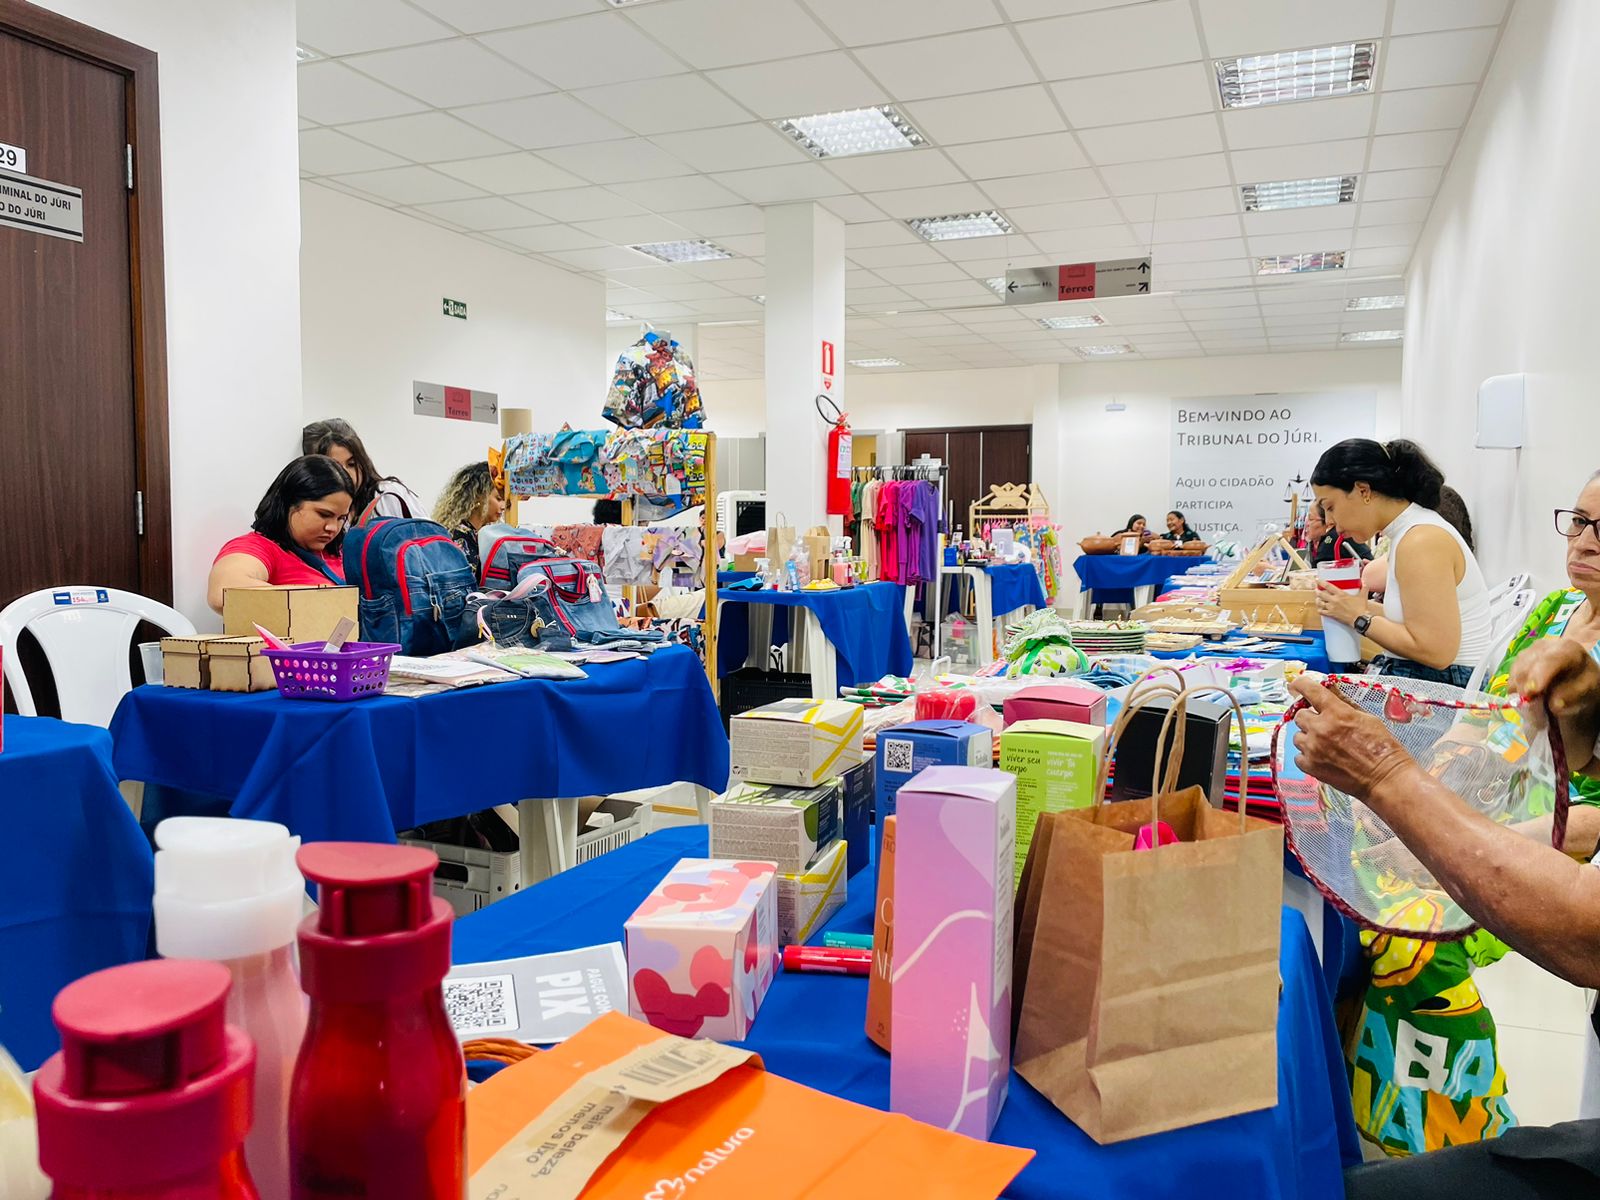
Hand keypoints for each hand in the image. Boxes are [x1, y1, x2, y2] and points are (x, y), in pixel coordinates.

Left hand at [1290, 675, 1414, 802]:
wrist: (1385, 778)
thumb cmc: (1382, 748)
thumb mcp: (1367, 718)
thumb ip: (1344, 704)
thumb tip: (1330, 690)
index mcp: (1336, 712)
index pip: (1310, 690)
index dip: (1300, 685)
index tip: (1296, 685)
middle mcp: (1321, 728)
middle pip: (1300, 715)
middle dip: (1310, 719)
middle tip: (1324, 726)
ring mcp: (1313, 748)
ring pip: (1297, 736)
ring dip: (1308, 739)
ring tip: (1326, 746)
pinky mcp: (1311, 766)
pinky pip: (1298, 756)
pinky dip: (1307, 757)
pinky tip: (1322, 759)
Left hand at [1315, 580, 1366, 625]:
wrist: (1359, 619)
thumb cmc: (1361, 608)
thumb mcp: (1363, 596)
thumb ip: (1363, 588)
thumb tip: (1365, 582)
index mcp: (1340, 594)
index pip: (1328, 586)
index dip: (1321, 582)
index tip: (1317, 580)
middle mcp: (1334, 600)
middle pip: (1321, 594)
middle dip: (1317, 591)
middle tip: (1316, 589)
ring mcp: (1331, 608)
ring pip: (1319, 603)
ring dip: (1317, 600)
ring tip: (1318, 599)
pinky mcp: (1331, 615)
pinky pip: (1321, 612)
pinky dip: (1319, 610)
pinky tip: (1320, 609)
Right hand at [1509, 638, 1599, 718]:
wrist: (1575, 675)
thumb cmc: (1583, 682)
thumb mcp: (1587, 689)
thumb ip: (1571, 694)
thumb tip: (1554, 704)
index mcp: (1567, 649)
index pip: (1548, 660)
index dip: (1537, 676)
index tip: (1531, 693)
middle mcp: (1544, 646)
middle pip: (1526, 668)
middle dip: (1526, 690)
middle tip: (1536, 710)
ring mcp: (1528, 652)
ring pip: (1514, 674)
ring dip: (1521, 692)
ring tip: (1535, 704)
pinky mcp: (1517, 661)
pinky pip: (1510, 678)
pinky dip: (1517, 690)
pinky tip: (1529, 696)